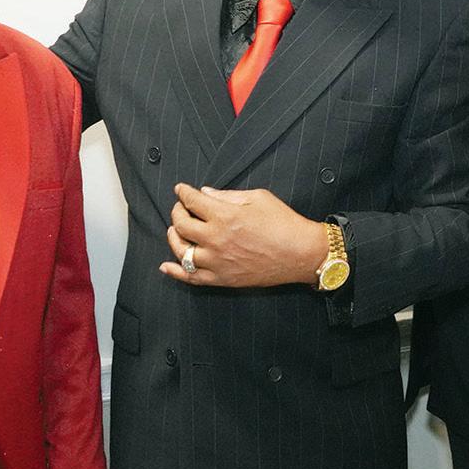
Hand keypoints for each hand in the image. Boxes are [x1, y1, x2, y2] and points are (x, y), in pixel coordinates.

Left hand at [161, 184, 326, 286]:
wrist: (302, 254)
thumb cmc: (284, 223)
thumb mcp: (258, 198)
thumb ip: (227, 195)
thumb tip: (205, 193)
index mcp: (224, 215)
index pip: (192, 201)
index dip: (183, 193)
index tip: (181, 190)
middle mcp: (216, 239)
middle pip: (181, 224)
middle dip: (177, 211)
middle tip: (180, 207)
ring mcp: (217, 261)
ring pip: (181, 250)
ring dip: (174, 237)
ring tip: (175, 230)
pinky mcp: (222, 279)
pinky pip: (191, 278)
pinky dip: (175, 272)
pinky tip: (166, 266)